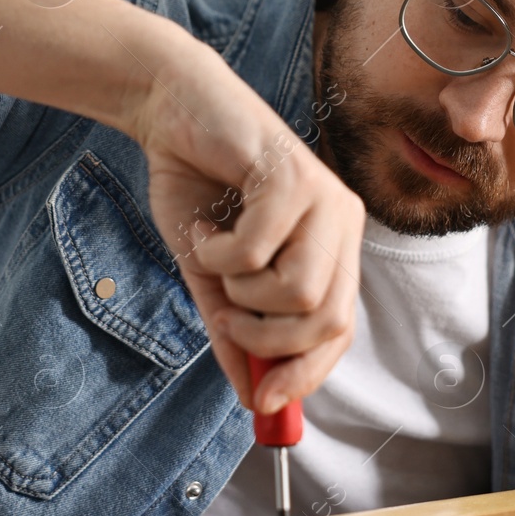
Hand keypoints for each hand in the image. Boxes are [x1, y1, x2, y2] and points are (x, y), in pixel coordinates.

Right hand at [126, 32, 364, 415]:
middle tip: (224, 314)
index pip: (338, 330)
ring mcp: (326, 198)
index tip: (263, 402)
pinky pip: (257, 253)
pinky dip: (217, 252)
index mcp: (334, 246)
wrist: (172, 113)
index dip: (304, 372)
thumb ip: (235, 333)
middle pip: (325, 320)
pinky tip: (206, 225)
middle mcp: (342, 222)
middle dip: (265, 337)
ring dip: (239, 290)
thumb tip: (253, 400)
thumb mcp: (214, 277)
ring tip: (215, 256)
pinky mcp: (295, 177)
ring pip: (297, 292)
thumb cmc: (197, 189)